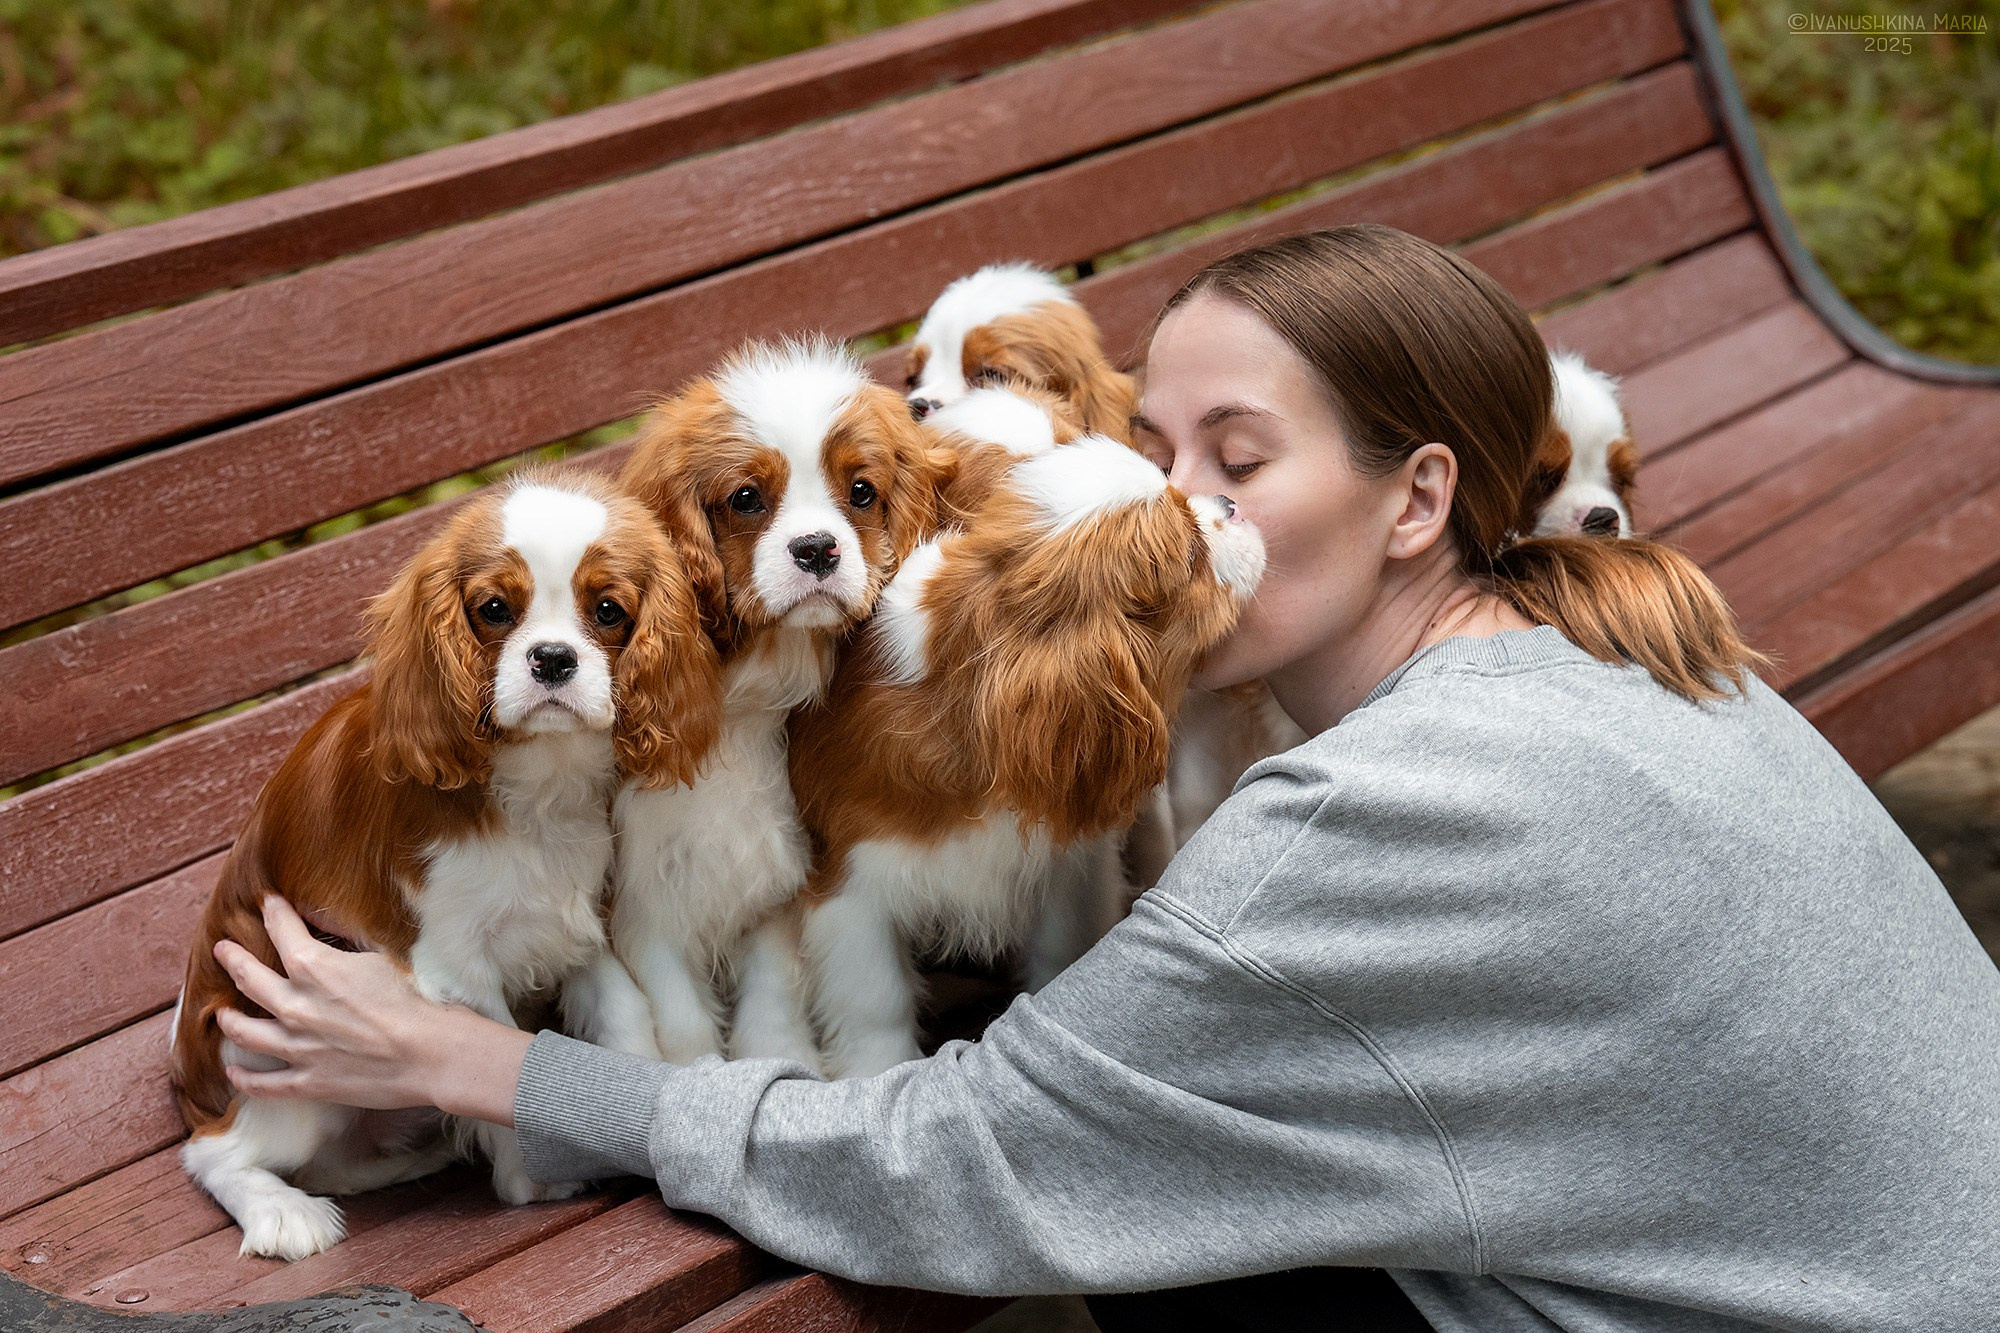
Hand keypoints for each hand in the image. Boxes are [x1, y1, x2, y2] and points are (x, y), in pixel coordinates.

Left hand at [213, 895, 530, 1123]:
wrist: (431, 1053)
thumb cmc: (415, 999)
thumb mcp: (380, 953)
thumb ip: (346, 936)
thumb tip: (324, 917)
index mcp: (313, 968)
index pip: (283, 931)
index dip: (274, 913)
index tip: (268, 903)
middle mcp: (295, 1006)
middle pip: (250, 979)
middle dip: (234, 959)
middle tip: (223, 949)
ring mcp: (297, 1048)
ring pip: (246, 1032)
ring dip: (229, 1020)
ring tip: (221, 1014)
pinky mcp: (308, 1082)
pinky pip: (263, 1083)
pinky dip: (245, 1077)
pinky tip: (234, 1070)